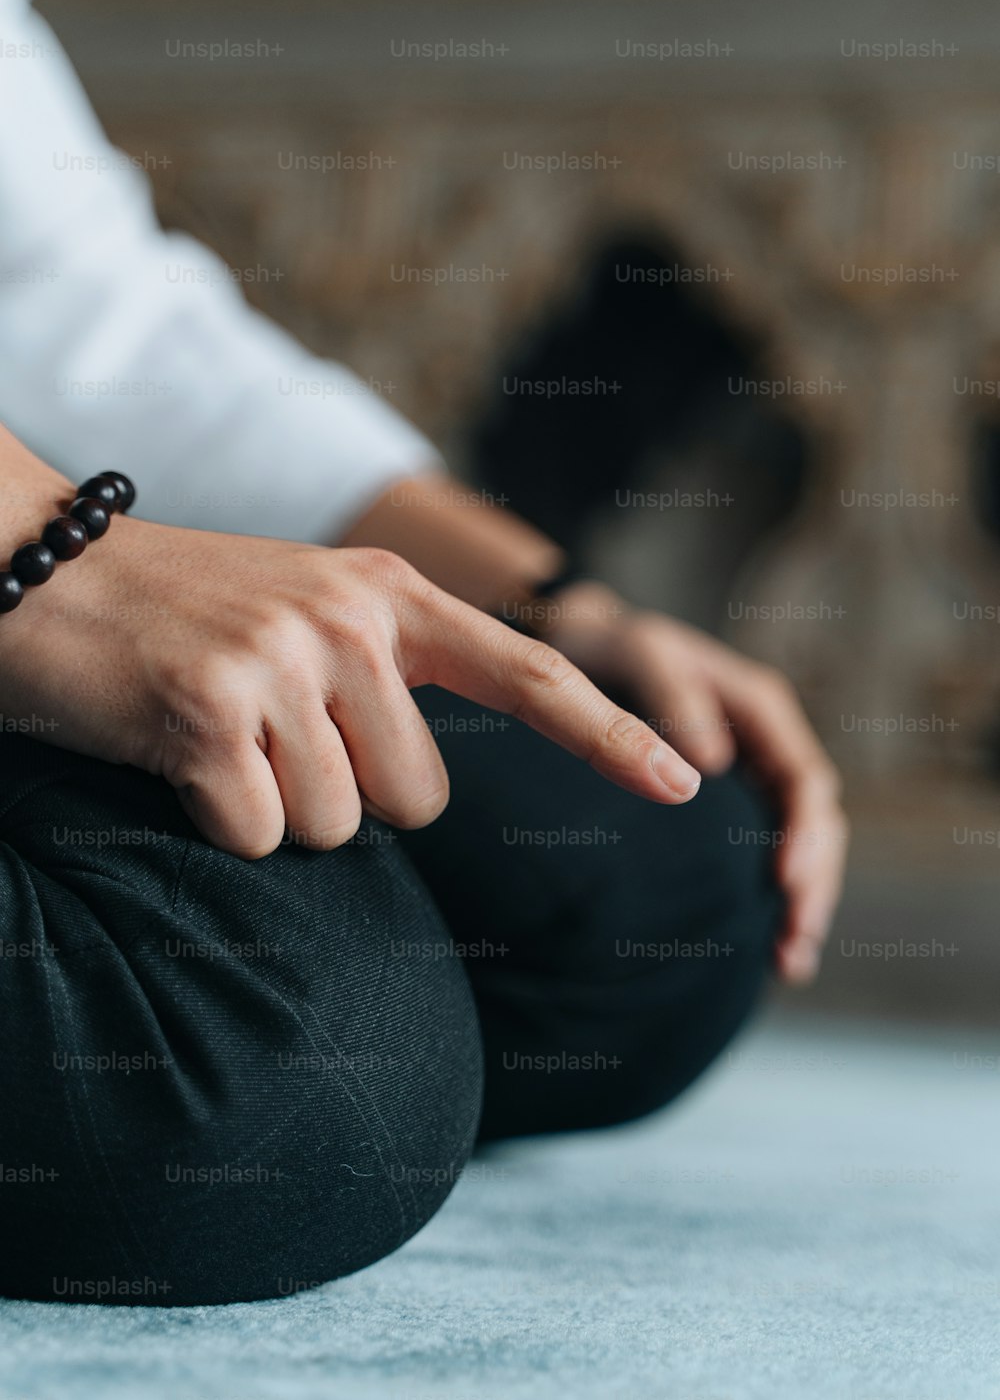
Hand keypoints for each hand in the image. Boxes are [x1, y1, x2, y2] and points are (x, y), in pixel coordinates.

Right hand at [0, 518, 705, 858]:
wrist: (31, 572)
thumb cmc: (173, 616)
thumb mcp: (300, 616)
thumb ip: (379, 675)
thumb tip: (422, 790)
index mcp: (389, 594)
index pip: (527, 670)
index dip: (607, 734)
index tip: (683, 784)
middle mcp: (354, 618)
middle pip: (416, 800)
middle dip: (345, 797)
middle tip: (262, 733)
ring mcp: (286, 659)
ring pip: (339, 829)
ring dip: (275, 809)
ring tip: (213, 731)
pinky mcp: (215, 711)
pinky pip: (262, 837)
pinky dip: (216, 821)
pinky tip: (174, 752)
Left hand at [539, 582, 847, 984]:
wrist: (582, 643)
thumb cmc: (613, 646)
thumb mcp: (643, 653)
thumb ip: (673, 700)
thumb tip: (709, 765)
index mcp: (761, 710)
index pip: (805, 781)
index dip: (805, 835)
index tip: (786, 882)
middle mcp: (764, 746)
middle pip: (814, 825)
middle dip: (813, 886)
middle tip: (795, 945)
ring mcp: (747, 777)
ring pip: (793, 847)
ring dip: (797, 903)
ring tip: (789, 965)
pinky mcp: (721, 806)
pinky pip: (755, 854)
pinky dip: (761, 899)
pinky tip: (757, 948)